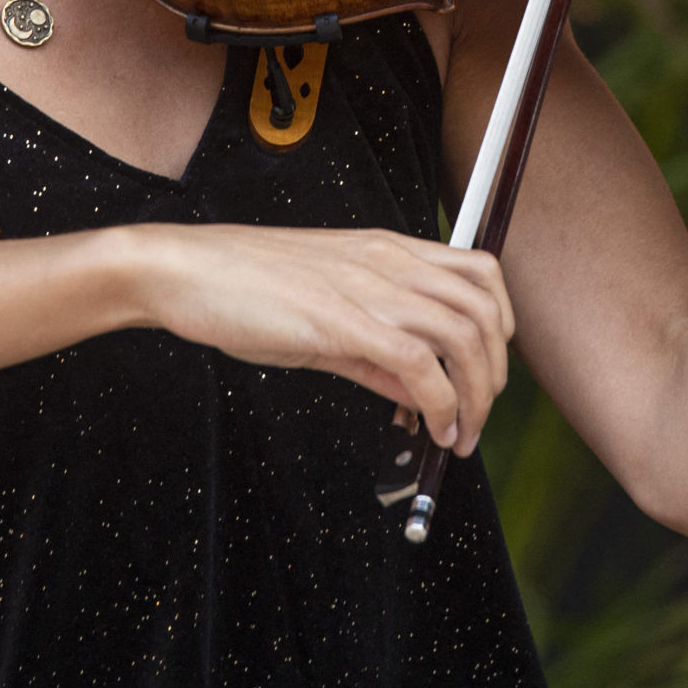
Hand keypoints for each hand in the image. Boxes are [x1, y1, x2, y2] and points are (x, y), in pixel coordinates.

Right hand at [131, 224, 512, 453]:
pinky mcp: (342, 320)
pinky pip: (418, 363)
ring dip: (474, 397)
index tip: (487, 372)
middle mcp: (389, 261)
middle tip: (474, 420)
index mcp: (388, 251)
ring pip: (463, 336)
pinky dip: (439, 403)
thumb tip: (421, 394)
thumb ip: (378, 355)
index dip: (501, 326)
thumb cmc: (245, 289)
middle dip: (494, 375)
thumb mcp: (325, 316)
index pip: (480, 273)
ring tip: (457, 436)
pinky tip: (428, 430)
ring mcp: (368, 287)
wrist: (186, 270)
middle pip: (484, 310)